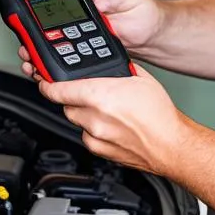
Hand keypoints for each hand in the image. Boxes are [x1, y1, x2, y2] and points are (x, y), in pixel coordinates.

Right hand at [19, 0, 161, 78]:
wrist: (153, 37)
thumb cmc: (142, 11)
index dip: (33, 3)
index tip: (24, 11)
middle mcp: (75, 15)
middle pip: (41, 23)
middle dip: (27, 33)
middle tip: (25, 40)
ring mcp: (76, 34)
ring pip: (47, 43)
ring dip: (35, 51)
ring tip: (31, 57)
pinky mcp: (81, 51)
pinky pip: (61, 58)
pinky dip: (50, 65)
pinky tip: (45, 69)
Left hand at [36, 64, 190, 175]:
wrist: (171, 145)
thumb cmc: (160, 115)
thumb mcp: (139, 78)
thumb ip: (116, 69)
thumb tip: (104, 64)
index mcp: (100, 94)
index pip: (56, 89)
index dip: (46, 83)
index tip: (43, 79)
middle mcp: (93, 116)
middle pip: (66, 104)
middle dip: (73, 97)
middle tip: (90, 93)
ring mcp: (94, 136)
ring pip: (76, 120)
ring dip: (85, 113)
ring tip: (108, 111)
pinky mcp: (98, 150)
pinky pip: (86, 135)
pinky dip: (92, 129)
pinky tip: (111, 125)